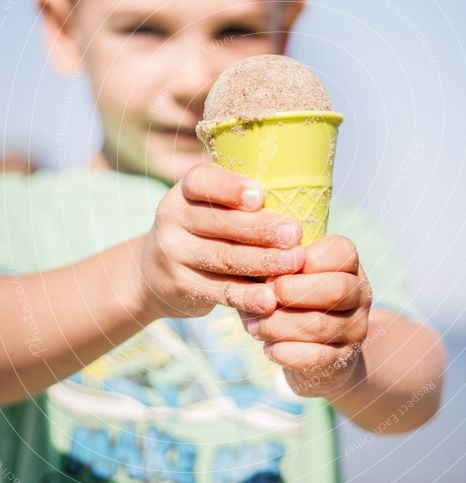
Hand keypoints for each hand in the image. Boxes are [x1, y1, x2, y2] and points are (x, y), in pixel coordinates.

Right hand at [137, 162, 305, 319]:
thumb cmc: (201, 231)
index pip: (201, 181)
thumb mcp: (207, 208)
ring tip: (294, 262)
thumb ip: (238, 202)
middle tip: (295, 233)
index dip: (230, 188)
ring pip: (223, 257)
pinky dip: (247, 297)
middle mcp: (173, 220)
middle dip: (261, 229)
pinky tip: (269, 300)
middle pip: (219, 223)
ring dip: (263, 261)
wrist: (153, 272)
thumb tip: (293, 196)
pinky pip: (220, 291)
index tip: (259, 196)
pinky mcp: (181, 286)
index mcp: (184, 193)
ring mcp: (174, 255)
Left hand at [239, 235, 372, 398]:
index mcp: (349, 265)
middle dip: (291, 292)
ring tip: (254, 326)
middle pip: (335, 289)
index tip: (273, 269)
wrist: (318, 353)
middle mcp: (360, 294)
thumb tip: (254, 264)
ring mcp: (356, 329)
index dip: (301, 259)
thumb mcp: (286, 275)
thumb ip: (273, 265)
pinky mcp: (343, 361)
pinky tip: (268, 348)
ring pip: (320, 325)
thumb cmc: (293, 300)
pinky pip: (316, 357)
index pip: (339, 252)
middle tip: (263, 298)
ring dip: (278, 325)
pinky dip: (285, 353)